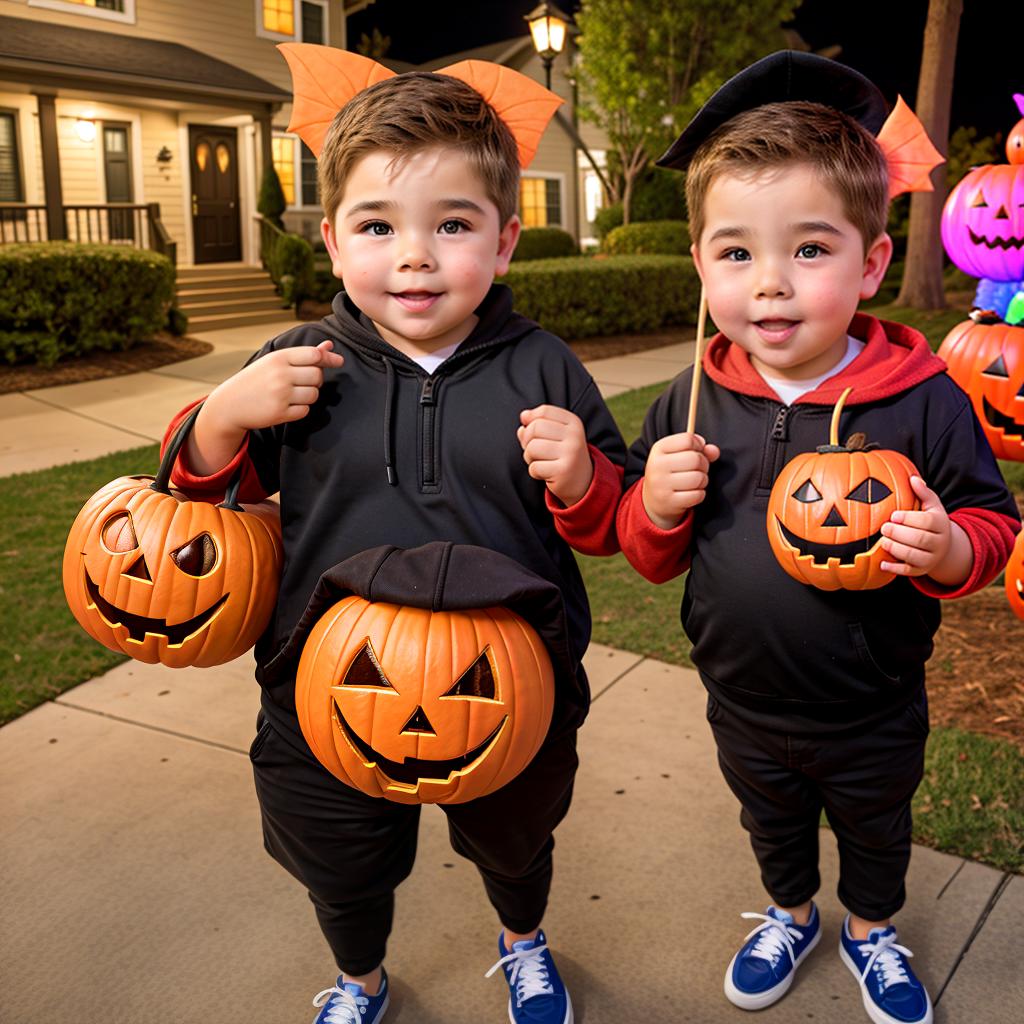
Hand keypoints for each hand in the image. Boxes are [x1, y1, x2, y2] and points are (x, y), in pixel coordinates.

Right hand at [189, 340, 343, 474]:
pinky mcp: (280, 413)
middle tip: (303, 381)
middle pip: (317, 376)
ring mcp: (280, 395)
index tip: (338, 361)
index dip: (330, 358)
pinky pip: (305, 411)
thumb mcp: (275, 362)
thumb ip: (304, 355)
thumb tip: (329, 346)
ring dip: (309, 395)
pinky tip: (287, 405)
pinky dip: (300, 409)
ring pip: (314, 395)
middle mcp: (280, 375)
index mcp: (278, 358)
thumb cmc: (256, 380)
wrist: (229, 404)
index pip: (314, 355)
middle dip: (316, 380)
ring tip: (293, 394)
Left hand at [517, 405, 592, 506]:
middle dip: (527, 440)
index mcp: (574, 423)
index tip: (535, 434)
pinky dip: (534, 472)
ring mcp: (571, 453)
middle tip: (534, 451)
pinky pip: (534, 467)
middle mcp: (575, 436)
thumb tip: (524, 416)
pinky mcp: (563, 471)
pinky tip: (546, 474)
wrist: (583, 483)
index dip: (532, 422)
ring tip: (540, 462)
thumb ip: (538, 423)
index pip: (544, 411)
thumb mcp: (554, 436)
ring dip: (529, 457)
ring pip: (532, 448)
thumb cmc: (562, 456)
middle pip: (535, 428)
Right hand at [641, 432, 719, 529]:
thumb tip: (714, 451)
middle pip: (695, 459)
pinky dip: (699, 494)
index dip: (698, 445)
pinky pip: (697, 495)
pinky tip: (692, 493)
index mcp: (659, 448)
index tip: (695, 452)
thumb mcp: (679, 455)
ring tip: (695, 481)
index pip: (687, 440)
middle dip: (703, 464)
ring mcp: (661, 484)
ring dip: (702, 480)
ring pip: (698, 478)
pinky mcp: (669, 501)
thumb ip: (699, 450)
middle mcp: (657, 465)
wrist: (653, 500)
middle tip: (698, 469)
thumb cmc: (671, 472)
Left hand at [880, 476, 971, 585]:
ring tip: (882, 541)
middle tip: (884, 527)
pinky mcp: (920, 571)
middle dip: (900, 533)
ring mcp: (930, 559)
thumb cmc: (930, 521)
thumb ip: (923, 493)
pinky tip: (882, 563)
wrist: (942, 547)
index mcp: (941, 524)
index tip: (893, 515)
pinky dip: (894, 569)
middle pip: (920, 539)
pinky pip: (908, 572)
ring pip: (914, 556)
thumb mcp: (931, 506)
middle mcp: (939, 543)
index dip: (909, 519)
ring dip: (896, 549)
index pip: (927, 522)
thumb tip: (913, 478)